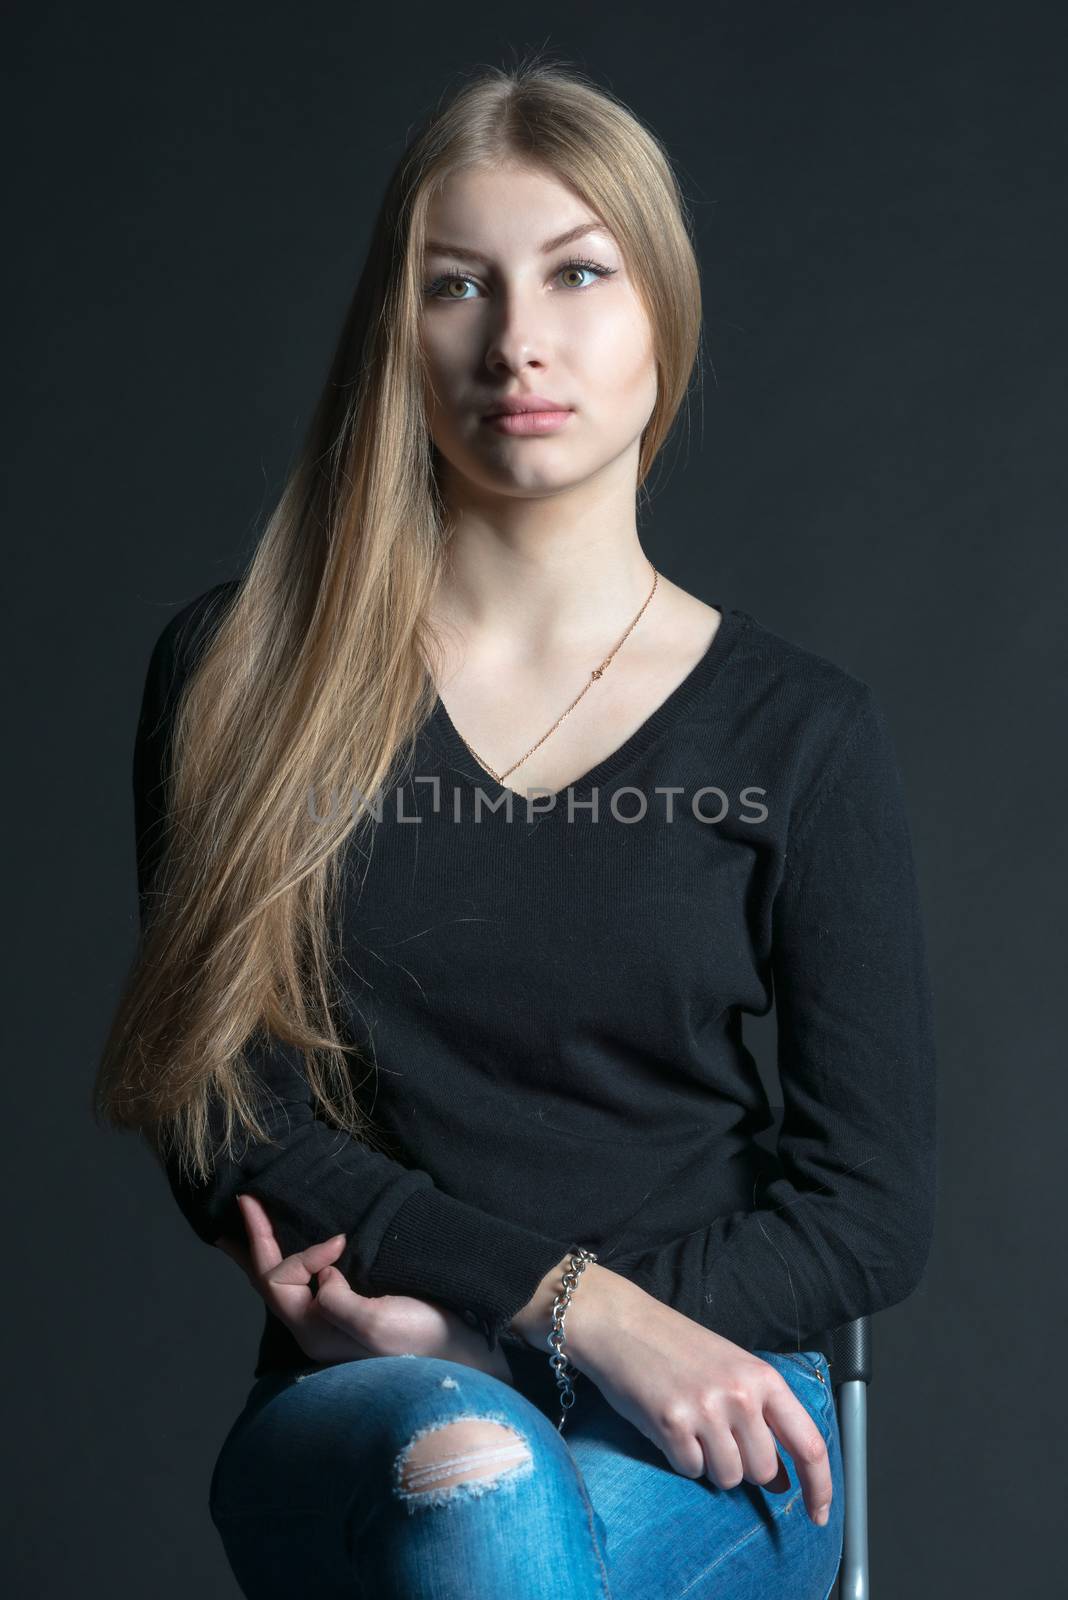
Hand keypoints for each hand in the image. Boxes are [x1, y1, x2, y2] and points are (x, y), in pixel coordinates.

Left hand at [215, 1193, 513, 1383]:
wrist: (463, 1355)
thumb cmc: (423, 1341)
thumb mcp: (377, 1324)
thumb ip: (338, 1302)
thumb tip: (323, 1277)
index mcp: (315, 1330)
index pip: (281, 1280)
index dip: (303, 1253)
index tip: (341, 1240)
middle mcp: (316, 1326)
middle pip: (269, 1279)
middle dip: (254, 1240)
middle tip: (243, 1200)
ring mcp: (333, 1319)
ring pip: (285, 1280)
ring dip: (268, 1249)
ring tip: (250, 1228)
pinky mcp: (353, 1308)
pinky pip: (308, 1280)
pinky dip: (295, 1258)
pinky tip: (297, 1247)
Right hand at [560, 1266, 833, 1527]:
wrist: (621, 1323)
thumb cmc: (675, 1345)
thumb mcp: (731, 1369)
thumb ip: (762, 1418)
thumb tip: (783, 1479)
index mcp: (763, 1378)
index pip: (809, 1443)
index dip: (819, 1487)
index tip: (819, 1514)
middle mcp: (741, 1394)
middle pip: (763, 1471)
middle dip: (744, 1468)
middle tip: (718, 1437)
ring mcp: (706, 1409)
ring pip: (728, 1477)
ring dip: (711, 1464)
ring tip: (691, 1427)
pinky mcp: (672, 1423)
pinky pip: (691, 1470)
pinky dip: (681, 1458)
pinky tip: (669, 1426)